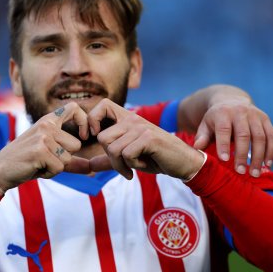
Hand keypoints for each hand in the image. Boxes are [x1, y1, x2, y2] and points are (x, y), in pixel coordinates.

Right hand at [0, 103, 90, 194]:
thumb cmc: (25, 162)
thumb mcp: (49, 157)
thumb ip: (71, 161)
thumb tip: (92, 168)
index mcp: (47, 121)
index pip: (74, 108)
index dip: (84, 121)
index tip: (85, 135)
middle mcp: (46, 125)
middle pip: (76, 145)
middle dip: (64, 158)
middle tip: (44, 159)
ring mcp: (43, 136)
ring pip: (68, 158)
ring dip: (55, 167)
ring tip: (38, 163)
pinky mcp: (40, 150)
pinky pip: (59, 167)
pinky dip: (49, 173)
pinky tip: (34, 168)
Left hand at [89, 99, 204, 179]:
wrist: (183, 163)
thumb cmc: (156, 158)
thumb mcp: (129, 159)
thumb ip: (109, 160)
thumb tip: (89, 164)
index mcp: (127, 119)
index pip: (103, 105)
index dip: (92, 120)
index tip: (92, 137)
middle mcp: (133, 119)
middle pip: (103, 138)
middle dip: (110, 159)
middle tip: (125, 164)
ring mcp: (141, 127)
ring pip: (113, 150)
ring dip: (122, 165)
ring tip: (136, 165)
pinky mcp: (149, 138)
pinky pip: (126, 155)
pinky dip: (132, 166)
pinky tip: (144, 164)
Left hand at [194, 98, 272, 176]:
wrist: (231, 101)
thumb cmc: (216, 119)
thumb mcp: (205, 125)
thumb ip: (201, 136)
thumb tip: (197, 148)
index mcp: (223, 113)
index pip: (224, 129)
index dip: (224, 144)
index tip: (224, 160)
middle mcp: (240, 112)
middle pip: (244, 134)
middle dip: (243, 154)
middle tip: (241, 172)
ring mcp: (255, 115)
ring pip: (260, 137)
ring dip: (259, 156)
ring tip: (255, 173)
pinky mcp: (266, 119)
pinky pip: (272, 136)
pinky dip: (271, 151)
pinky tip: (267, 165)